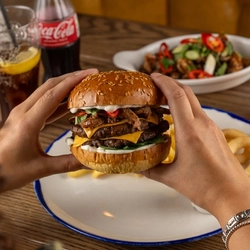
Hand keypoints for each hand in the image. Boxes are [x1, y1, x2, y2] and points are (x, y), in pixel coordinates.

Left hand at [0, 69, 97, 192]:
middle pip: (49, 86)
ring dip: (64, 85)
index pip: (52, 95)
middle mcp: (23, 112)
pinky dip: (58, 99)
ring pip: (45, 92)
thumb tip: (89, 162)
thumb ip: (66, 164)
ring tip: (82, 84)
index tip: (88, 75)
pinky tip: (69, 102)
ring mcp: (22, 113)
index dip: (71, 82)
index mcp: (28, 122)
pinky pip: (43, 103)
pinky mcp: (23, 117)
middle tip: (89, 75)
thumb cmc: (8, 170)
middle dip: (70, 77)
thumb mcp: (40, 169)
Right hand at [142, 73, 249, 225]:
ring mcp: (212, 127)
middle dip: (170, 83)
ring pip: (194, 101)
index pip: (177, 95)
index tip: (153, 76)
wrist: (233, 196)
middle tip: (156, 84)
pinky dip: (186, 108)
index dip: (164, 82)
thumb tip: (138, 166)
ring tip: (164, 99)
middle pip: (187, 92)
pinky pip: (199, 112)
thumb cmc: (206, 187)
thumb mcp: (171, 178)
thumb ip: (151, 169)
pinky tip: (178, 117)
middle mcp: (203, 124)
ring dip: (179, 95)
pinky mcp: (216, 133)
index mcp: (189, 131)